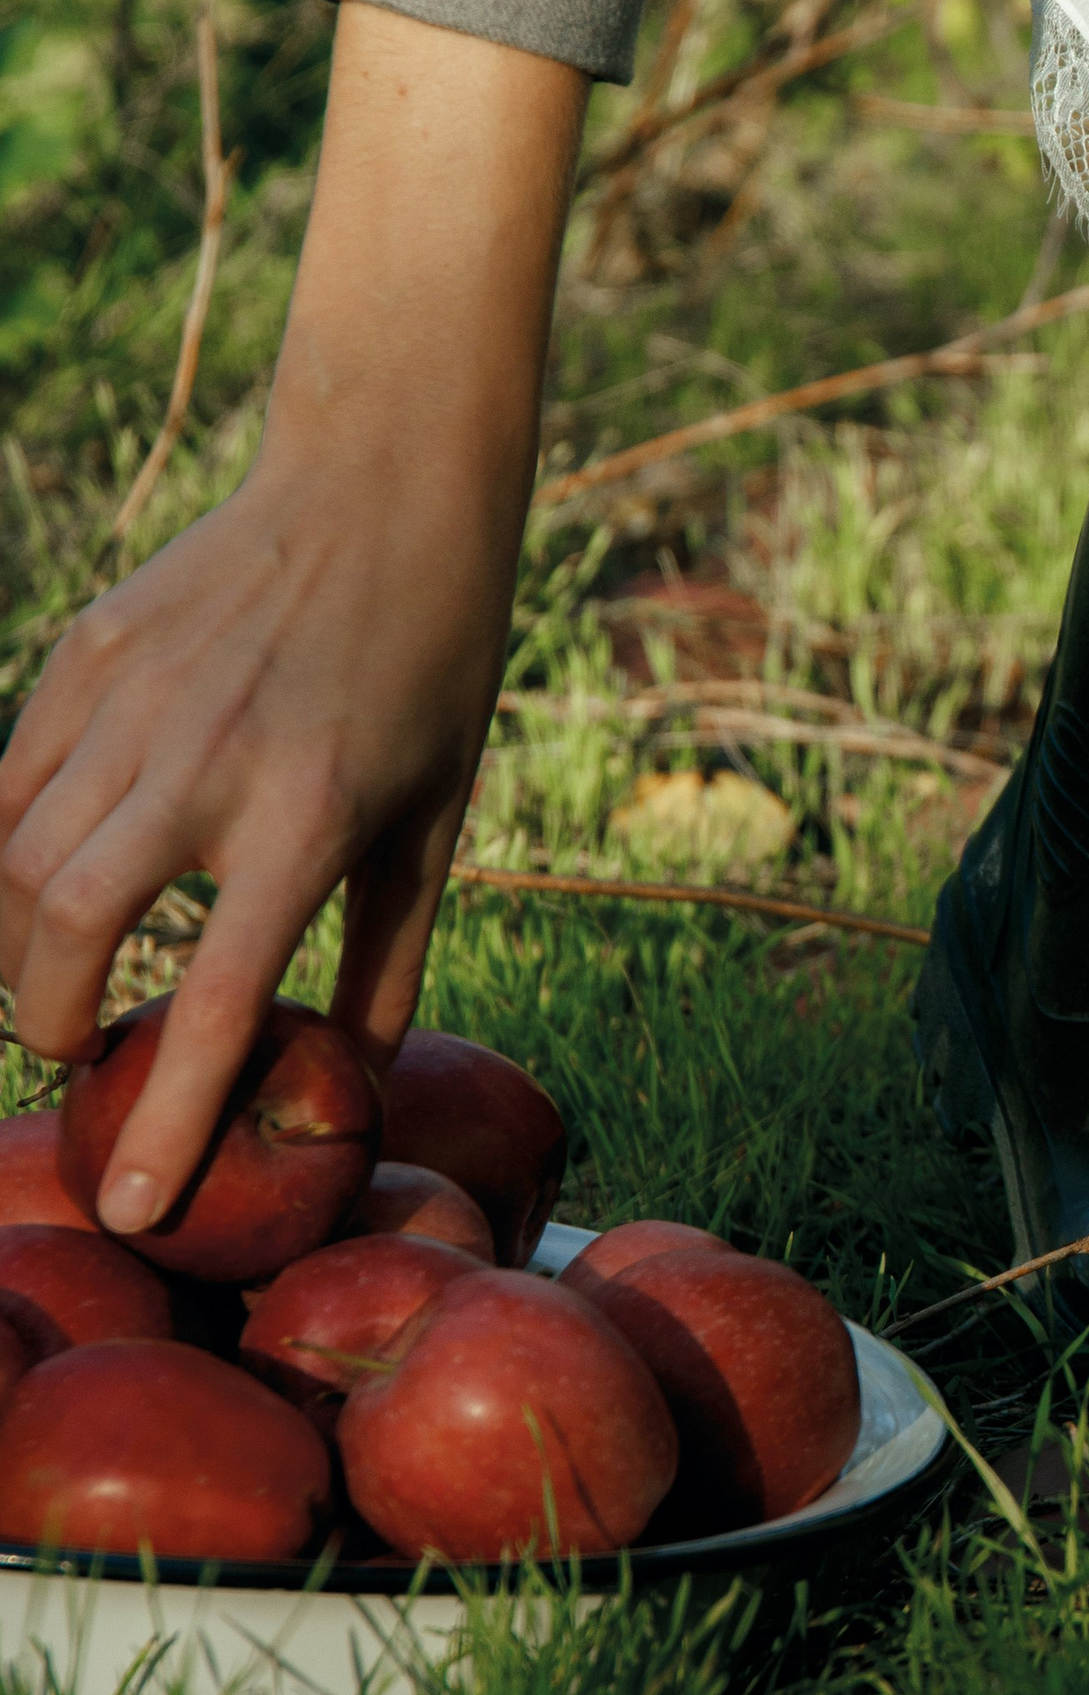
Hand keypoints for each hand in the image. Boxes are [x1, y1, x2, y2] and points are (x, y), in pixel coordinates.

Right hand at [0, 5, 588, 1233]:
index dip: (161, 1118)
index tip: (127, 1203)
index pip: (208, 1003)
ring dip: (17, 948)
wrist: (385, 490)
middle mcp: (204, 763)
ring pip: (12, 862)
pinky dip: (5, 851)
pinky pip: (10, 782)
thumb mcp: (438, 824)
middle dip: (45, 1022)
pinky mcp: (84, 653)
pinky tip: (43, 886)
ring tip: (57, 986)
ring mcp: (131, 700)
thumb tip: (348, 1079)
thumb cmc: (433, 669)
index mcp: (310, 818)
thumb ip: (386, 958)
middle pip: (63, 931)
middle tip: (75, 1058)